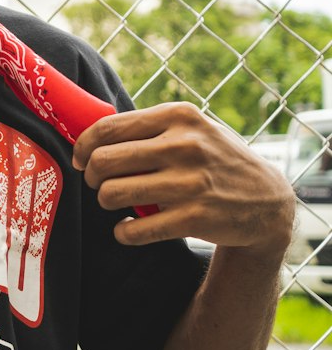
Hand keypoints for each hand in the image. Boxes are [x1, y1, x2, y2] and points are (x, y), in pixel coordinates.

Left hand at [73, 102, 295, 255]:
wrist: (267, 201)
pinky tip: (129, 228)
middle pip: (102, 161)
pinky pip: (133, 230)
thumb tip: (90, 134)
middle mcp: (185, 145)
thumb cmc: (215, 160)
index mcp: (179, 116)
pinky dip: (123, 232)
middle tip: (100, 184)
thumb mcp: (193, 129)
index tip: (81, 160)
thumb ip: (150, 127)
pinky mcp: (194, 218)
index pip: (107, 127)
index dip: (83, 147)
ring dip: (106, 202)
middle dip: (91, 177)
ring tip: (117, 203)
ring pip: (111, 194)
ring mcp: (190, 183)